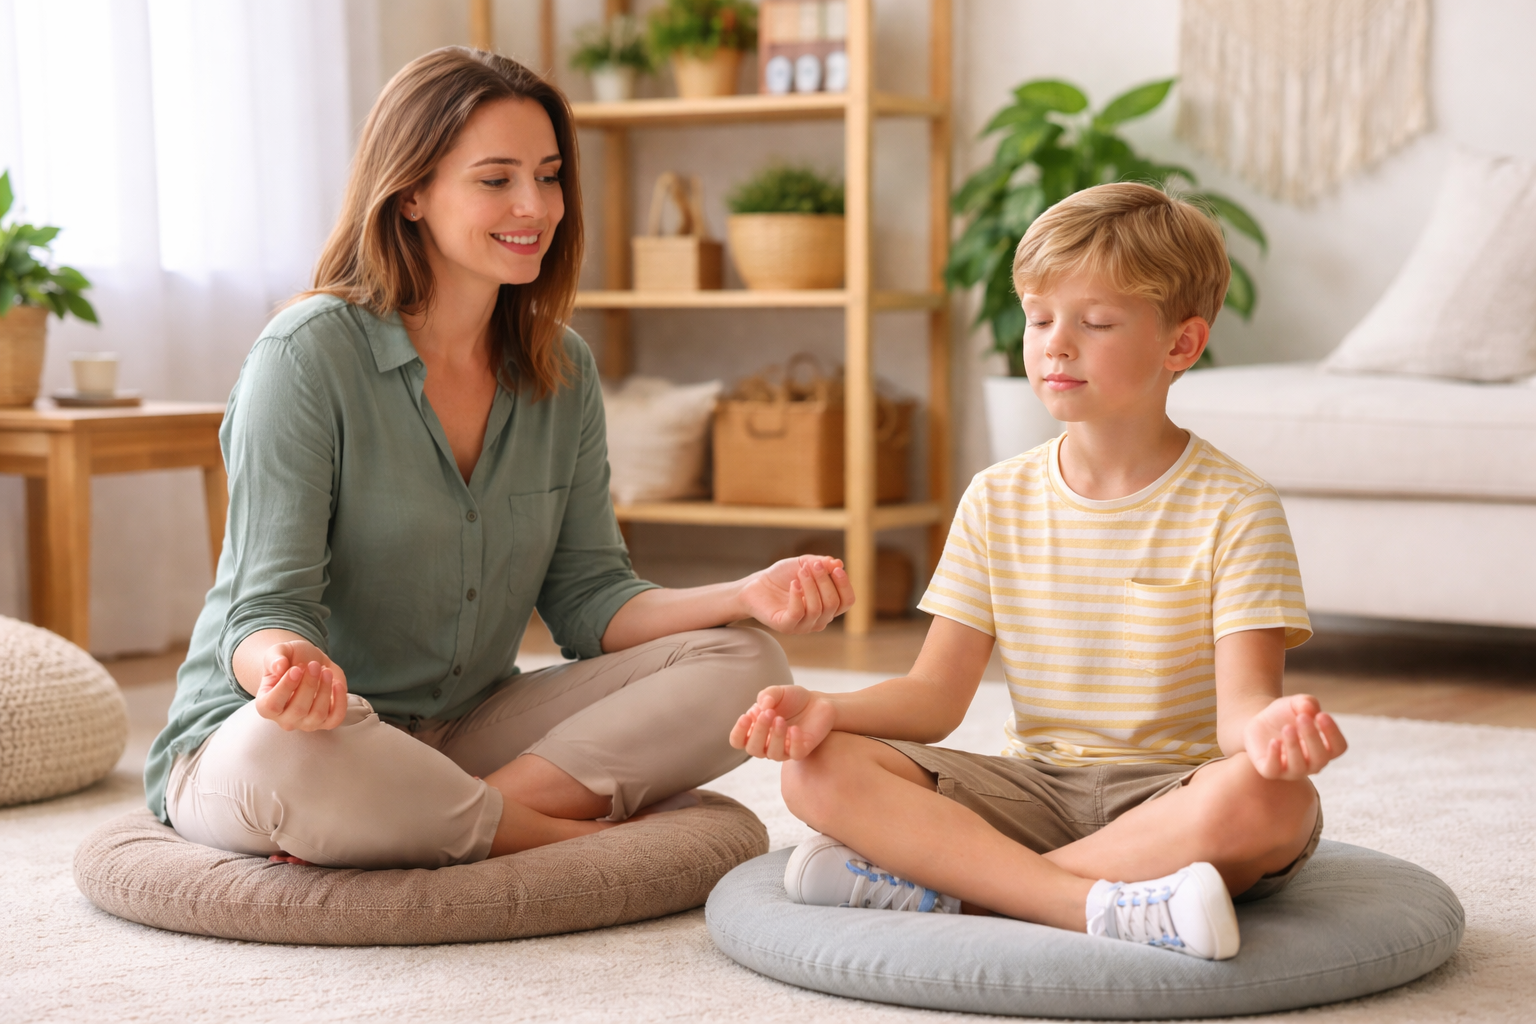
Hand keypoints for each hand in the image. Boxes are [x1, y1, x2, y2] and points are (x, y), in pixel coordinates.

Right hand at [254, 640, 348, 731]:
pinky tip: (337, 683)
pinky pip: (335, 718)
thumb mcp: (278, 652)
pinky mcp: (326, 721)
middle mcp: (284, 719)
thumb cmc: (290, 659)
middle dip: (309, 684)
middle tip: (314, 665)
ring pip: (318, 714)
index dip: (285, 687)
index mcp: (266, 705)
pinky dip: (340, 702)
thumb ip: (274, 658)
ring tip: (326, 671)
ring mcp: (306, 723)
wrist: (309, 663)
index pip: (272, 705)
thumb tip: (279, 667)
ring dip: (325, 690)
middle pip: (298, 710)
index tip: (296, 669)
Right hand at [729, 684, 836, 760]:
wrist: (817, 701)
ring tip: (781, 719)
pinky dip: (793, 742)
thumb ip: (767, 695)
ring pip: (773, 754)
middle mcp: (767, 744)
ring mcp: (784, 749)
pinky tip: (795, 729)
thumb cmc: (792, 699)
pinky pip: (794, 754)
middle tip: (768, 713)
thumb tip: (762, 707)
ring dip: (775, 736)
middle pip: (753, 749)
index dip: (738, 732)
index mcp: (755, 730)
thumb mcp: (777, 692)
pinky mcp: (801, 750)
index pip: (738, 741)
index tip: (746, 716)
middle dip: (758, 731)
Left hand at [738, 555, 854, 633]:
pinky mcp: (786, 626)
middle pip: (833, 603)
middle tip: (812, 565)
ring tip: (800, 571)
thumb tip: (838, 564)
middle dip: (824, 580)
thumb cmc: (783, 576)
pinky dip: (797, 596)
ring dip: (810, 585)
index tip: (835, 568)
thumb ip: (822, 563)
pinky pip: (798, 614)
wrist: (756, 585)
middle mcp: (819, 620)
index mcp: (828, 607)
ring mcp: (803, 626)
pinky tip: (793, 584)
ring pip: (817, 609)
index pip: (847, 601)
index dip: (844, 585)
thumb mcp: (804, 564)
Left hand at [1244, 694, 1346, 779]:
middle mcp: (1312, 764)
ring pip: (1298, 767)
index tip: (1322, 715)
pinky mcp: (1270, 771)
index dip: (1333, 733)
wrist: (1258, 721)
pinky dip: (1274, 757)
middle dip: (1312, 737)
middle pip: (1320, 758)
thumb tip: (1310, 710)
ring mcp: (1291, 770)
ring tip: (1287, 727)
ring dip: (1294, 746)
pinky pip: (1273, 771)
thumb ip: (1306, 703)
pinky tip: (1274, 741)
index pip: (1339, 747)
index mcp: (1325, 748)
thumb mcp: (1296, 703)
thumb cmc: (1285, 714)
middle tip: (1302, 718)